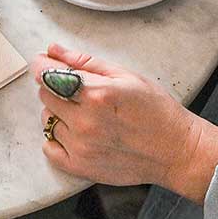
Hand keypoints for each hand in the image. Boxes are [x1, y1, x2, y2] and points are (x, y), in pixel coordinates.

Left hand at [34, 43, 217, 202]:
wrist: (176, 151)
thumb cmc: (156, 111)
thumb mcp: (125, 76)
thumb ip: (85, 62)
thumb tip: (53, 51)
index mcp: (97, 94)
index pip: (47, 75)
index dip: (42, 66)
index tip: (42, 63)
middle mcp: (85, 122)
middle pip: (45, 96)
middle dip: (56, 88)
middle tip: (81, 92)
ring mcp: (81, 147)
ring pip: (47, 120)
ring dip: (59, 114)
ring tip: (86, 115)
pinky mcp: (80, 167)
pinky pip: (49, 148)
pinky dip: (57, 139)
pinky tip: (77, 134)